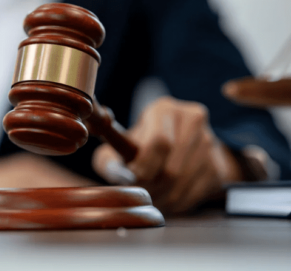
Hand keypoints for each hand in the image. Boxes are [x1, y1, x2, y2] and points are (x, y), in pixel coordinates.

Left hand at [92, 96, 242, 213]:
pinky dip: (178, 203)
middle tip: (140, 193)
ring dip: (163, 198)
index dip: (145, 165)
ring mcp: (209, 143)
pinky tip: (166, 199)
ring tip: (150, 197)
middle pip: (172, 168)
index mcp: (164, 109)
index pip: (160, 142)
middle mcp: (192, 120)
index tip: (134, 177)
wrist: (178, 149)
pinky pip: (196, 193)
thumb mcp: (123, 142)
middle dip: (151, 187)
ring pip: (183, 184)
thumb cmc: (143, 146)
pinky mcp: (217, 166)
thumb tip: (95, 135)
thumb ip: (109, 147)